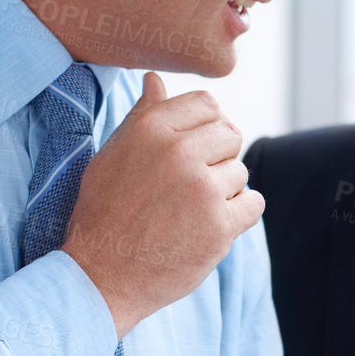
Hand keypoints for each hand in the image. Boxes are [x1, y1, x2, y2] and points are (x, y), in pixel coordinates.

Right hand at [62, 73, 262, 336]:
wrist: (100, 276)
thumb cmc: (104, 213)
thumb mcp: (112, 155)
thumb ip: (142, 116)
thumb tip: (157, 79)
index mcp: (151, 130)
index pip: (207, 104)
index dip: (207, 126)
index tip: (196, 148)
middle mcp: (178, 153)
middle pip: (230, 135)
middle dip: (218, 157)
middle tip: (193, 185)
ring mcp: (202, 189)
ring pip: (240, 172)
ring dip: (225, 190)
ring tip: (192, 210)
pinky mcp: (220, 225)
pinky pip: (254, 203)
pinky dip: (240, 215)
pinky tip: (212, 224)